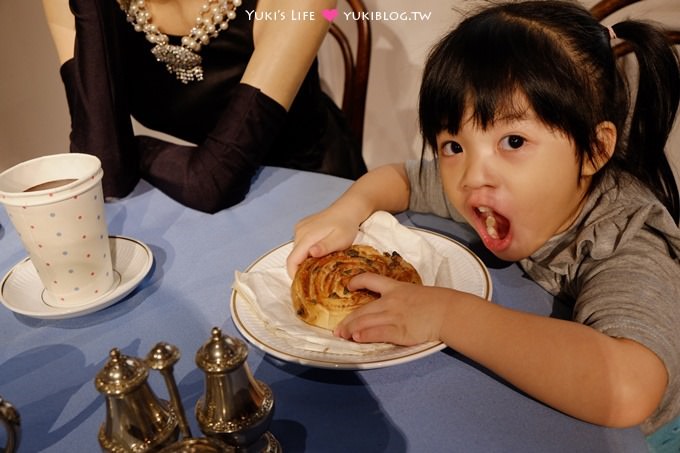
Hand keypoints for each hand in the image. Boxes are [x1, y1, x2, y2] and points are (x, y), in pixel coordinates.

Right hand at [286, 207, 360, 277]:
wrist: (347, 209)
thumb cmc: (346, 226)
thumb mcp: (340, 240)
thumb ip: (325, 247)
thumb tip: (311, 253)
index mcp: (306, 236)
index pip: (291, 261)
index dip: (295, 275)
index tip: (305, 284)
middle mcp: (299, 232)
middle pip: (294, 257)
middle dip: (302, 268)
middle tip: (317, 275)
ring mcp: (299, 228)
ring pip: (297, 251)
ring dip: (305, 260)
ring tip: (320, 263)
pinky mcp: (302, 227)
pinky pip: (300, 244)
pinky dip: (306, 252)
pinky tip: (319, 252)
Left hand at [333, 273, 455, 345]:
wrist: (446, 311)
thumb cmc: (436, 302)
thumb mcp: (415, 292)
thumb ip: (401, 298)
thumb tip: (390, 306)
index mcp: (395, 288)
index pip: (371, 279)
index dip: (357, 281)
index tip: (349, 286)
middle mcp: (390, 301)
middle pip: (362, 309)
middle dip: (348, 320)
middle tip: (338, 328)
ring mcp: (393, 316)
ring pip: (365, 322)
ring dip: (351, 330)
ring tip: (343, 335)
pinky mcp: (398, 331)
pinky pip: (376, 333)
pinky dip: (365, 336)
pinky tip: (357, 339)